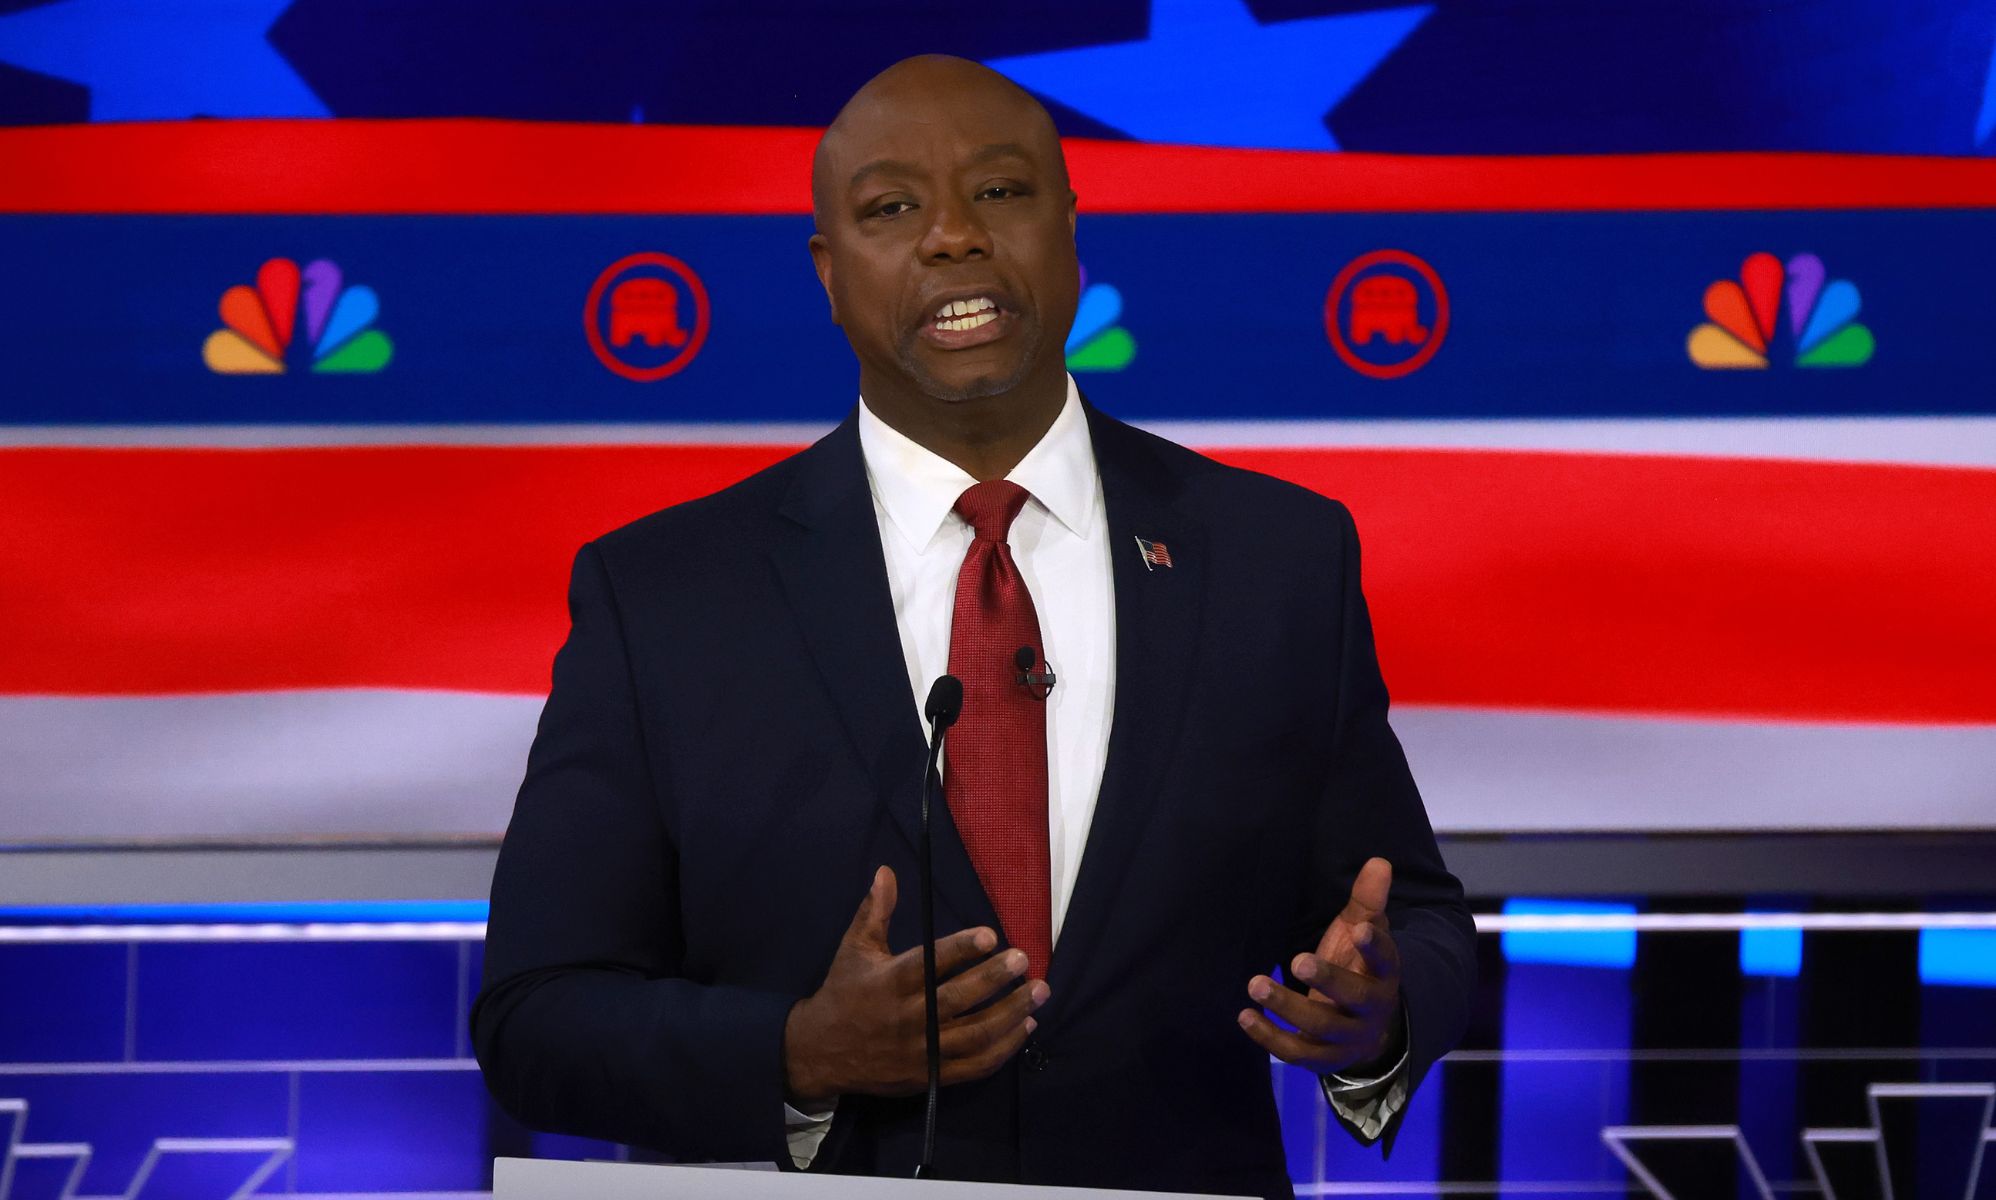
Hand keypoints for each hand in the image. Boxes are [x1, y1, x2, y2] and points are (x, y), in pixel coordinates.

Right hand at [783, 866, 1048, 1105]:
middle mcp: (908, 1017)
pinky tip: (1026, 1026)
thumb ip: (876, 910)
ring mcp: (923, 1051)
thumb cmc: (844, 992)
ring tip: (1039, 991)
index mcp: (890, 982)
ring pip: (975, 1034)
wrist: (821, 1053)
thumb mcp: (854, 948)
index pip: (930, 964)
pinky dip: (1005, 1048)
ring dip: (1012, 1012)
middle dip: (995, 979)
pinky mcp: (932, 1075)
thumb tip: (886, 871)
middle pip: (959, 999)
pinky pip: (976, 1065)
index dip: (961, 949)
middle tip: (1023, 960)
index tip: (990, 936)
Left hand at [1238, 857, 1402, 1075]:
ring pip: (1321, 1028)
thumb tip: (1379, 861)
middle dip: (1327, 980)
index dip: (1374, 946)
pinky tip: (1245, 1016)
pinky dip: (1269, 1037)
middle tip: (1297, 960)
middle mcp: (1370, 1009)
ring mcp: (1347, 1038)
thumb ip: (1367, 900)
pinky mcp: (1322, 1058)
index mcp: (1383, 974)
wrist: (1368, 1029)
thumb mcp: (1363, 932)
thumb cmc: (1357, 966)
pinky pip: (1296, 1052)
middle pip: (1354, 997)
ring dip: (1287, 1007)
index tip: (1359, 929)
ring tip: (1255, 983)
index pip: (1385, 959)